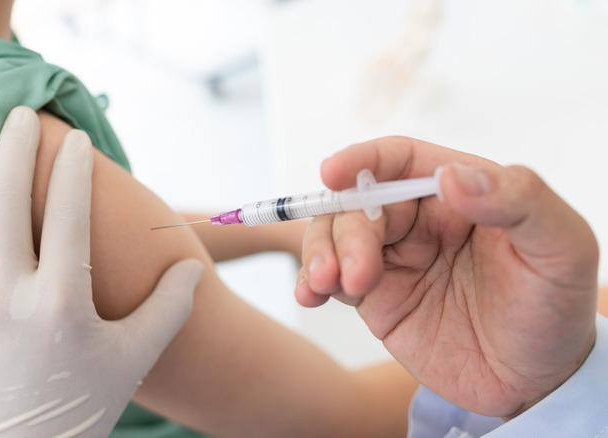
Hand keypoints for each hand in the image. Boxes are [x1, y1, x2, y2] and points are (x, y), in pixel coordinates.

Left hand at [0, 106, 203, 436]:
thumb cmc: (86, 404)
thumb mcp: (136, 357)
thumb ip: (169, 308)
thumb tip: (192, 268)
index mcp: (61, 302)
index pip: (68, 217)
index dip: (72, 172)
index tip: (73, 138)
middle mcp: (6, 299)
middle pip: (5, 206)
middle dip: (11, 150)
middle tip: (16, 114)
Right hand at [295, 136, 597, 418]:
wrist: (535, 383)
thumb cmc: (555, 309)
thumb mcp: (562, 249)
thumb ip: (519, 202)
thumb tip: (453, 177)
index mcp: (461, 193)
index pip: (400, 159)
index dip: (363, 159)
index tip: (334, 172)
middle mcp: (420, 220)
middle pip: (359, 202)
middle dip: (345, 230)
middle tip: (355, 274)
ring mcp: (393, 257)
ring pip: (335, 235)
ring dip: (320, 253)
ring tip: (325, 285)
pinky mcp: (375, 295)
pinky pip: (331, 277)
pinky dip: (310, 281)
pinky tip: (309, 295)